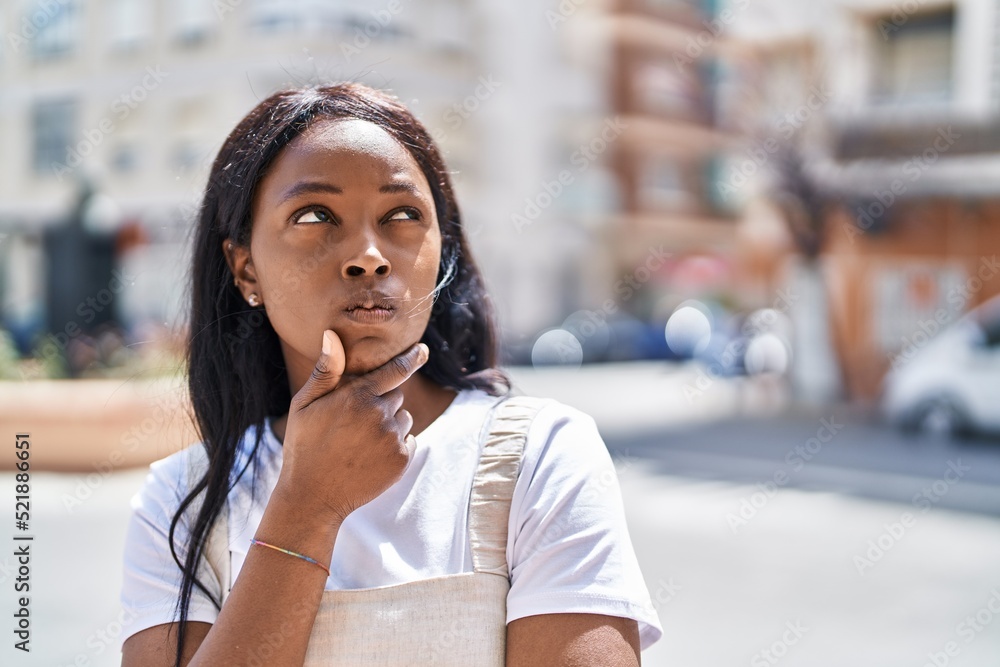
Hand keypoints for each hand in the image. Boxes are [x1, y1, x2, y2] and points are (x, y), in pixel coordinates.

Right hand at [275, 329, 428, 523]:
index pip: (395, 370)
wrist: (312, 497)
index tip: (424, 350)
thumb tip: (331, 335)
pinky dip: (396, 446)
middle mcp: (380, 415)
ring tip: (360, 443)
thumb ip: (326, 371)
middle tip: (354, 424)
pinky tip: (371, 457)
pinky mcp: (402, 461)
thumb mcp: (304, 405)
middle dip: (381, 403)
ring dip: (390, 425)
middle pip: (396, 396)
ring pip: (404, 419)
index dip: (412, 358)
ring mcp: (393, 439)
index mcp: (358, 396)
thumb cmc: (304, 447)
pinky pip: (409, 442)